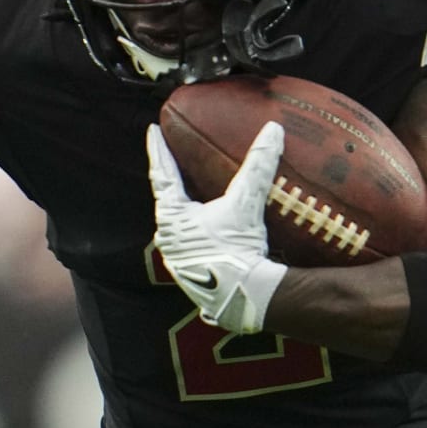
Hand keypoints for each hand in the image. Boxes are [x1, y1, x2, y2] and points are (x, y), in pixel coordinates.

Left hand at [146, 120, 287, 333]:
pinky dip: (196, 230)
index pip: (163, 174)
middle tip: (171, 159)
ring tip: (188, 194)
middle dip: (169, 180)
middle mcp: (169, 239)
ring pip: (177, 224)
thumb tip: (273, 130)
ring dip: (183, 209)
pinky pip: (190, 244)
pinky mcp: (193, 275)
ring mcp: (179, 260)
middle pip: (166, 200)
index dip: (159, 150)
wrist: (245, 297)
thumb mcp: (246, 202)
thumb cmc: (238, 248)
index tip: (152, 131)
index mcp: (172, 217)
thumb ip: (258, 165)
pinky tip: (207, 230)